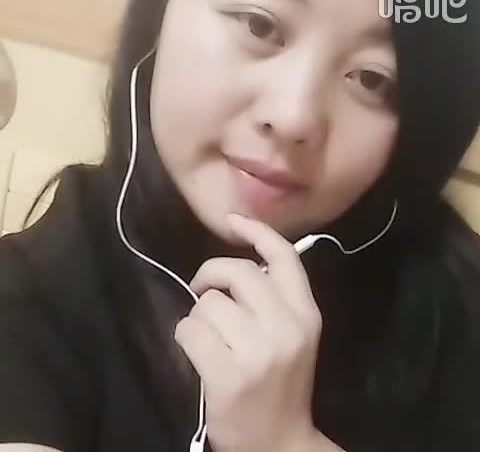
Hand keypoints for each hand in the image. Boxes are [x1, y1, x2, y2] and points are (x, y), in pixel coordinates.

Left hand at [174, 213, 324, 451]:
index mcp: (306, 314)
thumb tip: (242, 261)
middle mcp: (287, 327)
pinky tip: (199, 354)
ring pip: (207, 302)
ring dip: (200, 316)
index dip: (257, 232)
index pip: (284, 258)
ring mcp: (258, 352)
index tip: (232, 221)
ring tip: (211, 338)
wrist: (278, 442)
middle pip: (237, 272)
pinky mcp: (228, 375)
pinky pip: (189, 329)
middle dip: (210, 273)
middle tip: (202, 287)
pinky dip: (185, 336)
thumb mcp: (294, 335)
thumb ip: (276, 298)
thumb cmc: (282, 382)